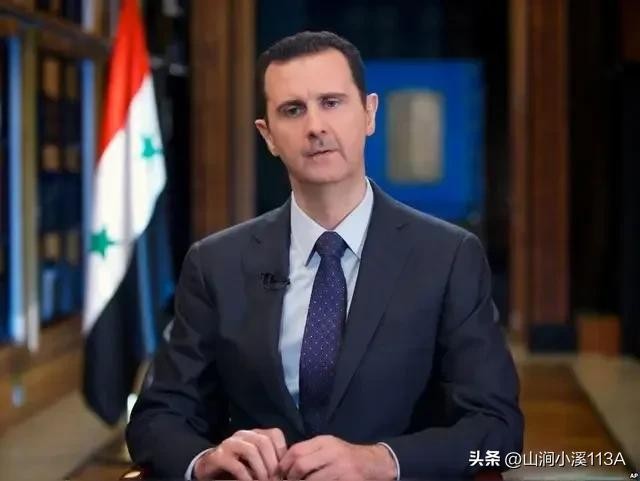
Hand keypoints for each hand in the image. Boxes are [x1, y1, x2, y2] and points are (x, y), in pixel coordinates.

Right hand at [194, 428, 286, 480]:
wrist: (208, 469)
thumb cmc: (237, 465)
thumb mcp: (256, 461)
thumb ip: (268, 459)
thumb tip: (286, 469)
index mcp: (254, 434)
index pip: (274, 434)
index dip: (282, 452)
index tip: (284, 469)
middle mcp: (243, 435)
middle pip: (264, 441)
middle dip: (272, 463)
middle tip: (275, 478)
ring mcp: (229, 444)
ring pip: (251, 450)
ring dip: (261, 470)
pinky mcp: (218, 457)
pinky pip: (237, 465)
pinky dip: (247, 477)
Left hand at [278, 435, 396, 479]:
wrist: (373, 464)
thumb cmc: (345, 456)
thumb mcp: (328, 446)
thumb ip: (309, 451)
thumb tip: (283, 464)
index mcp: (325, 442)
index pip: (296, 451)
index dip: (283, 465)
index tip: (278, 475)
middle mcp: (332, 453)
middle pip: (301, 466)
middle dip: (291, 478)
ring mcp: (340, 469)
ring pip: (311, 480)